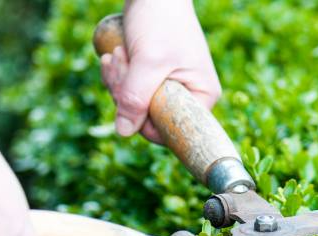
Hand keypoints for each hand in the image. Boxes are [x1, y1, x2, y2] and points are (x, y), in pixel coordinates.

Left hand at [100, 0, 221, 142]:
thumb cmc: (161, 21)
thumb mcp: (149, 61)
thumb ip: (136, 97)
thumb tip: (124, 131)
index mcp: (202, 97)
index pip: (172, 130)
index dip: (144, 120)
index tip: (129, 93)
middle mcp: (190, 96)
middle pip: (150, 118)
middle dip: (127, 93)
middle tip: (120, 62)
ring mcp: (171, 87)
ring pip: (136, 105)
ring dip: (119, 81)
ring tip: (118, 54)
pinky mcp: (154, 77)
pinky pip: (132, 91)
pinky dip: (119, 76)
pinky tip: (114, 55)